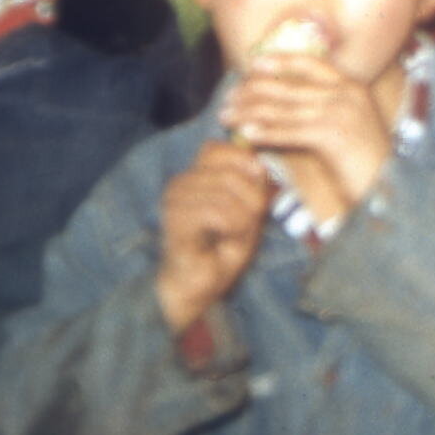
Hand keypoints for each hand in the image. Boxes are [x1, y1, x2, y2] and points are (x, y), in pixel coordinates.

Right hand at [156, 138, 273, 332]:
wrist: (197, 285)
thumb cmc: (222, 248)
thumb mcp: (248, 211)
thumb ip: (254, 185)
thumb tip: (260, 163)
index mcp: (194, 175)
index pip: (221, 148)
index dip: (246, 168)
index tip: (252, 198)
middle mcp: (180, 182)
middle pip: (232, 173)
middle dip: (251, 202)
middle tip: (243, 227)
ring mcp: (174, 200)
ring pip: (229, 194)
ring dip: (243, 221)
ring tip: (230, 236)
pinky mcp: (175, 221)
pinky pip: (220, 214)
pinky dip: (233, 231)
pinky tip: (222, 242)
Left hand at [219, 52, 391, 208]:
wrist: (388, 187)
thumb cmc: (365, 162)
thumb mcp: (348, 126)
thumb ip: (323, 108)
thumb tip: (281, 103)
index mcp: (353, 86)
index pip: (311, 64)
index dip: (280, 60)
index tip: (254, 63)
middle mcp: (348, 93)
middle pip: (289, 86)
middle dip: (253, 91)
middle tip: (228, 99)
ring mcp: (341, 112)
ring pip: (283, 108)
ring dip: (250, 112)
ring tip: (226, 117)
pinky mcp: (333, 135)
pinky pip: (290, 131)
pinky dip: (265, 132)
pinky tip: (246, 134)